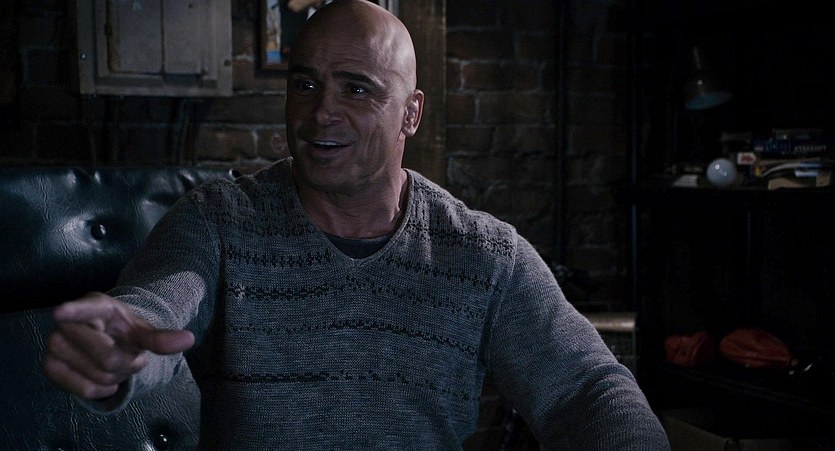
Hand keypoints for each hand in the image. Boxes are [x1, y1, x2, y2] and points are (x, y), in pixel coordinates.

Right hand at [42, 291, 194, 399]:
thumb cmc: (122, 330)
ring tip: (117, 363)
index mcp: (95, 305)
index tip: (61, 313)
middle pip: (107, 358)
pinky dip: (102, 389)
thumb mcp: (143, 330)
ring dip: (117, 376)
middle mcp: (67, 323)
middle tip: (130, 355)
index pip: (83, 309)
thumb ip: (161, 337)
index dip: (73, 312)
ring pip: (98, 376)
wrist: (103, 338)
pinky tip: (105, 378)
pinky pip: (84, 390)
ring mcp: (54, 345)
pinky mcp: (49, 367)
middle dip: (128, 364)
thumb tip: (189, 339)